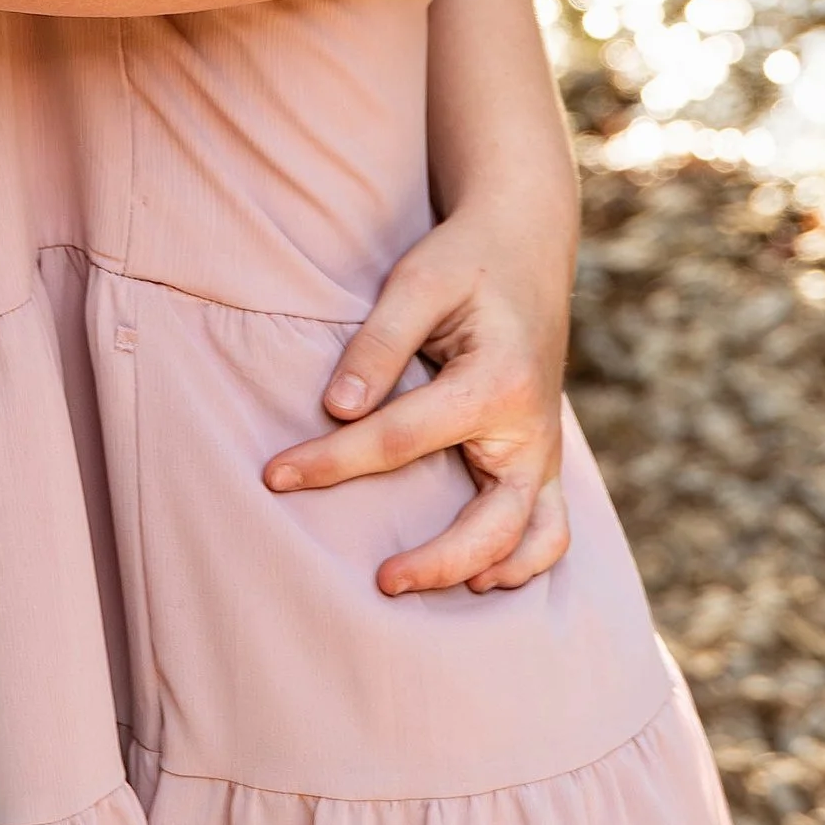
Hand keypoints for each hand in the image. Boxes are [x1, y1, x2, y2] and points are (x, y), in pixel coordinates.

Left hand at [263, 198, 571, 595]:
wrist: (527, 242)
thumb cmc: (466, 258)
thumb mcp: (418, 280)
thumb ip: (379, 345)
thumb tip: (335, 409)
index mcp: (498, 382)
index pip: (399, 440)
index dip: (331, 460)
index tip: (275, 474)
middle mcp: (532, 428)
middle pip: (490, 523)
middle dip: (434, 562)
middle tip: (377, 579)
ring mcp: (544, 448)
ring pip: (533, 538)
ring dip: (482, 571)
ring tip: (420, 582)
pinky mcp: (543, 455)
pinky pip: (549, 526)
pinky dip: (523, 560)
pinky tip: (478, 577)